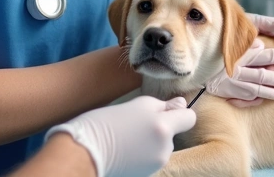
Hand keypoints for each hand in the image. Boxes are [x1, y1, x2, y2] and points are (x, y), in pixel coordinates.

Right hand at [45, 95, 195, 176]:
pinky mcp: (147, 174)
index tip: (166, 111)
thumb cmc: (105, 124)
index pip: (189, 118)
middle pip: (173, 133)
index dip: (179, 113)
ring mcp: (156, 164)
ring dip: (150, 142)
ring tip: (127, 137)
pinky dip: (142, 154)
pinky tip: (125, 150)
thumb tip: (181, 104)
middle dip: (161, 128)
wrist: (84, 152)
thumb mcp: (136, 106)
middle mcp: (164, 148)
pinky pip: (151, 159)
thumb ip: (162, 105)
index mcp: (163, 127)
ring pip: (161, 147)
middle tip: (135, 123)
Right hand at [206, 39, 273, 106]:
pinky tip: (271, 97)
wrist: (196, 71)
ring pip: (259, 87)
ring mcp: (235, 82)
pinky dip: (259, 97)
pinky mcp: (230, 92)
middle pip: (266, 73)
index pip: (267, 55)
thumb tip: (260, 44)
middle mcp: (239, 69)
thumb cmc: (214, 57)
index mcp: (242, 55)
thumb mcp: (228, 47)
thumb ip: (244, 46)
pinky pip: (248, 96)